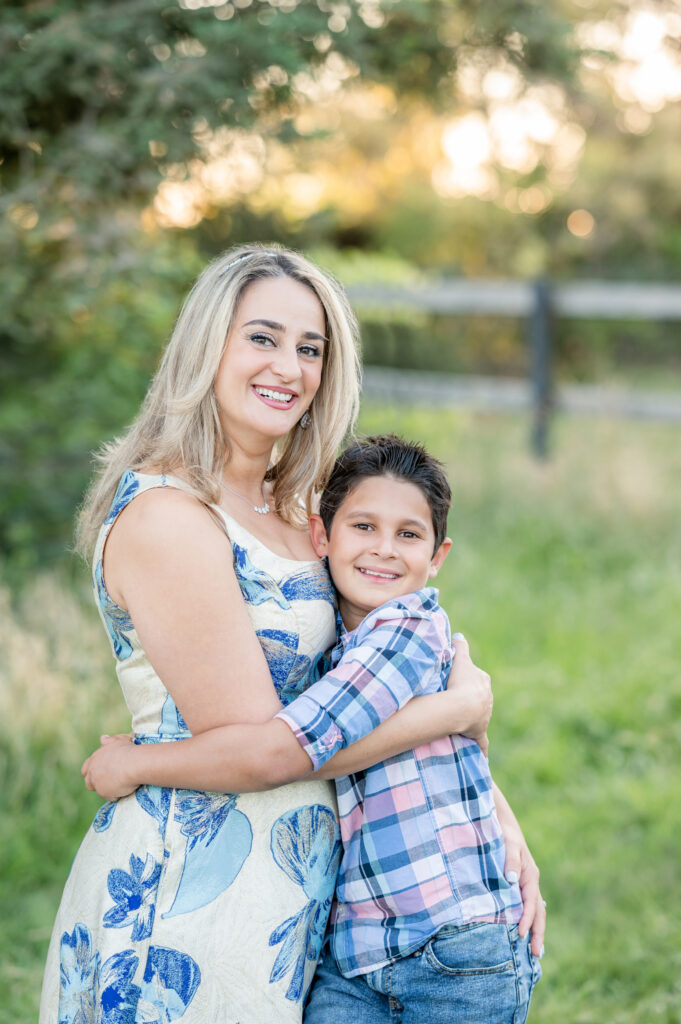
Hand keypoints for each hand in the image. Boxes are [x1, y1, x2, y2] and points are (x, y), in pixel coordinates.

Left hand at [81, 733, 139, 801]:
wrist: (135, 763)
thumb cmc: (129, 751)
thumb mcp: (119, 741)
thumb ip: (109, 741)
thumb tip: (102, 738)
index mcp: (95, 757)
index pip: (87, 768)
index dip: (93, 771)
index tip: (102, 773)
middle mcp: (93, 770)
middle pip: (88, 781)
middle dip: (96, 783)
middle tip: (109, 783)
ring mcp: (97, 782)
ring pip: (99, 790)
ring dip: (107, 789)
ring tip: (121, 785)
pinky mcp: (103, 792)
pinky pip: (110, 797)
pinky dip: (117, 795)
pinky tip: (126, 789)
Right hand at [446, 634, 492, 749]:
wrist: (463, 706)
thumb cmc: (460, 681)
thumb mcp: (459, 658)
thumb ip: (460, 646)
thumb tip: (458, 636)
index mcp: (483, 681)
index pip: (475, 677)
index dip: (465, 678)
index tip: (455, 679)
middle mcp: (487, 699)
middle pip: (477, 698)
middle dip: (468, 699)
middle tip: (452, 700)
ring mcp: (484, 717)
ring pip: (478, 717)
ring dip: (469, 719)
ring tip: (457, 721)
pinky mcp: (478, 733)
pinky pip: (481, 743)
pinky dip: (481, 749)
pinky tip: (481, 758)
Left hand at [502, 823, 545, 957]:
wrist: (501, 821)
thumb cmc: (504, 832)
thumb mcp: (508, 843)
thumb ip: (511, 860)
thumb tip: (512, 879)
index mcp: (530, 875)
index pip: (531, 903)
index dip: (527, 919)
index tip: (521, 934)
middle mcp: (530, 881)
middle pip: (538, 911)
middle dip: (538, 933)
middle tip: (536, 954)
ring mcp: (525, 883)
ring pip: (534, 911)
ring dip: (535, 929)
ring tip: (533, 950)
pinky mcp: (518, 884)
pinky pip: (525, 905)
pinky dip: (527, 919)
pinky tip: (523, 931)